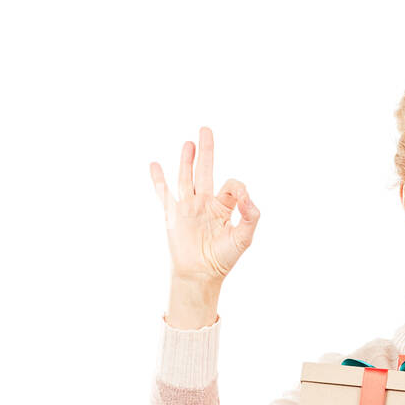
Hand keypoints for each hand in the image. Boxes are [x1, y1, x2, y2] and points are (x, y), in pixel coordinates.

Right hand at [150, 126, 259, 284]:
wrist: (200, 274)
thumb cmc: (224, 258)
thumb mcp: (244, 237)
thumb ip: (250, 215)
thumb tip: (245, 195)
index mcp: (224, 206)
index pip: (232, 185)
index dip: (238, 188)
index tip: (241, 199)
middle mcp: (206, 202)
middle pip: (206, 170)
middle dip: (206, 151)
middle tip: (206, 129)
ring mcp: (188, 207)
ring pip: (187, 177)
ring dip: (187, 160)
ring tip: (189, 143)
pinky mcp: (173, 215)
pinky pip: (164, 193)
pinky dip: (158, 180)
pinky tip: (154, 164)